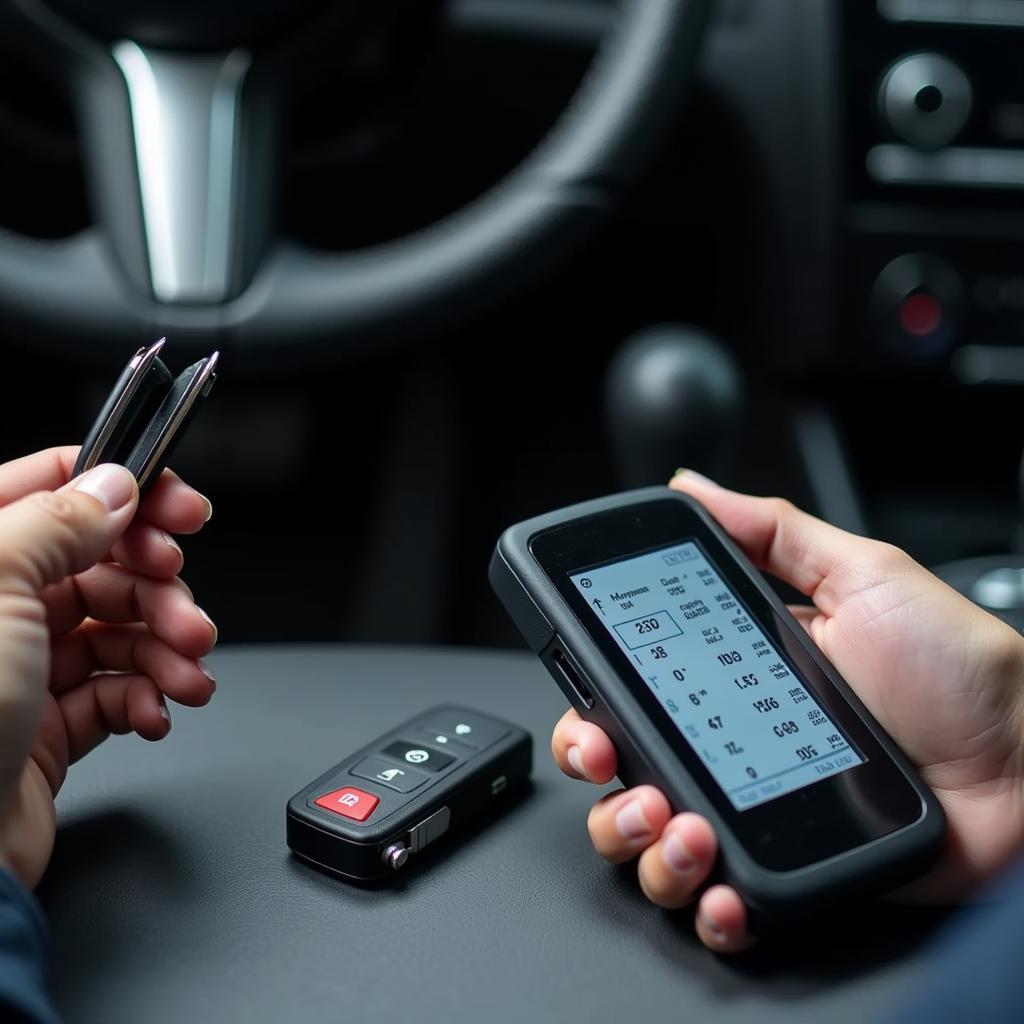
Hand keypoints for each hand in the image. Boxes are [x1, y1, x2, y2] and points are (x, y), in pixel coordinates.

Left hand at [0, 449, 215, 887]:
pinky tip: (158, 710)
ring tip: (189, 673)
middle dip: (160, 588)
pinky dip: (151, 695)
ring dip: (168, 647)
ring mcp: (22, 666)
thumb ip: (59, 521)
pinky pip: (120, 689)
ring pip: (121, 628)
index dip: (128, 494)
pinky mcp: (48, 722)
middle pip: (103, 565)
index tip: (184, 510)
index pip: (54, 489)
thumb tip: (114, 486)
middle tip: (187, 610)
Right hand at [552, 471, 1023, 952]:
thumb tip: (691, 486)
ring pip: (656, 849)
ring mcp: (758, 814)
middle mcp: (732, 748)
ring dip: (646, 847)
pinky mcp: (792, 873)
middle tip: (623, 770)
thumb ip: (773, 532)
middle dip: (601, 779)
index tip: (590, 711)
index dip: (593, 708)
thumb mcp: (863, 577)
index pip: (635, 695)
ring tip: (682, 827)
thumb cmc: (957, 671)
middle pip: (624, 776)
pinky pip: (721, 907)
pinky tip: (721, 887)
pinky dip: (706, 907)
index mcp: (733, 681)